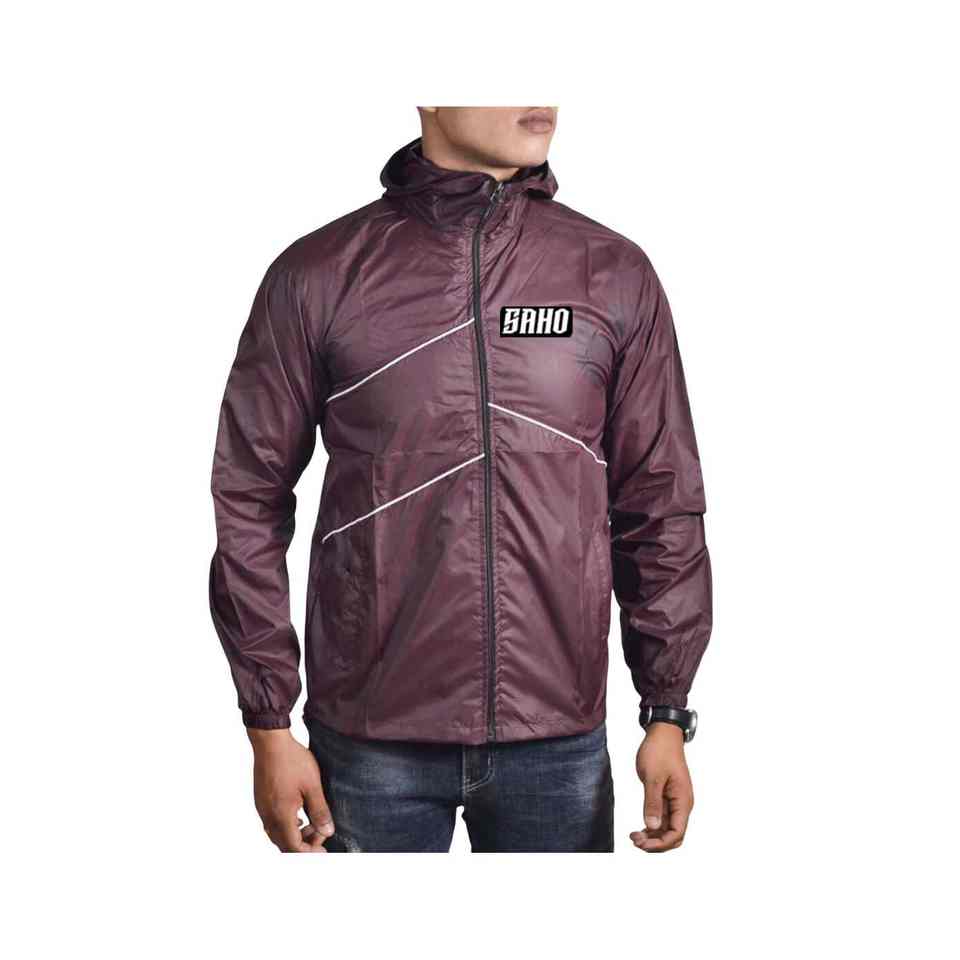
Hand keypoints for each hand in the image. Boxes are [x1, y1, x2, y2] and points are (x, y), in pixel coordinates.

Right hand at [248, 728, 334, 851]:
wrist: (270, 742)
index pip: (293, 848)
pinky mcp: (260, 800)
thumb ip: (320, 810)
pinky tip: (298, 815)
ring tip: (311, 824)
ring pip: (277, 835)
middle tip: (321, 833)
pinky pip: (271, 823)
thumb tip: (327, 831)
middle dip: (304, 844)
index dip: (310, 851)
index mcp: (280, 815)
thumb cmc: (292, 760)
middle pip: (283, 844)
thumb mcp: (312, 785)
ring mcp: (262, 808)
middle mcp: (268, 816)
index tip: (324, 847)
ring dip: (294, 835)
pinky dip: (286, 826)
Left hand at [631, 722, 693, 851]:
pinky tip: (639, 828)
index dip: (660, 844)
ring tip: (633, 836)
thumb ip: (652, 802)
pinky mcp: (667, 797)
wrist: (663, 733)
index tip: (641, 843)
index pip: (677, 833)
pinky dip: (652, 827)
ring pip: (667, 829)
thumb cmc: (660, 751)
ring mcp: (675, 802)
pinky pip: (663, 819)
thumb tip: (652, 827)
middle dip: (656, 844)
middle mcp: (682, 805)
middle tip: (635, 840)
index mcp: (683, 801)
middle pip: (674, 836)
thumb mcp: (653, 777)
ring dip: (652, 837)